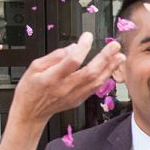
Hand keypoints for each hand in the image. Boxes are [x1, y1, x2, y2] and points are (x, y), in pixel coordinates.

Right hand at [8, 33, 123, 126]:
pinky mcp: (78, 100)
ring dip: (109, 68)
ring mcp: (73, 96)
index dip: (82, 48)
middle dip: (105, 58)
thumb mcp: (34, 67)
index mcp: (52, 78)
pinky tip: (111, 69)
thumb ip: (55, 56)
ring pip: (96, 82)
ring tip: (119, 56)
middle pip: (89, 72)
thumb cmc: (30, 89)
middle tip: (115, 46)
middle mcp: (65, 88)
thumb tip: (73, 47)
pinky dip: (104, 78)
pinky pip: (94, 89)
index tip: (87, 37)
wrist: (30, 113)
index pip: (72, 61)